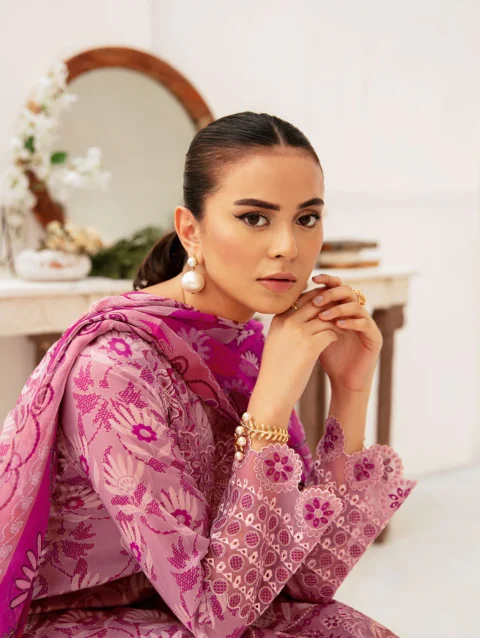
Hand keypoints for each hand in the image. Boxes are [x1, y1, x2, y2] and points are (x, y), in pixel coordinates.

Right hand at [249, 286, 340, 427]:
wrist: (272, 391)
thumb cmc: (276, 368)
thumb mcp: (277, 341)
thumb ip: (287, 325)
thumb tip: (302, 315)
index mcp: (279, 318)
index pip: (302, 298)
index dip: (318, 299)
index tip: (327, 305)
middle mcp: (288, 321)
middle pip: (316, 303)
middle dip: (330, 306)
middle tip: (340, 312)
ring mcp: (298, 332)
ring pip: (326, 317)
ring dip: (336, 321)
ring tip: (342, 326)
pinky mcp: (310, 346)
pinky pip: (331, 332)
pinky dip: (336, 335)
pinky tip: (337, 340)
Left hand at [310, 273, 382, 392]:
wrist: (343, 381)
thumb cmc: (327, 357)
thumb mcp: (315, 333)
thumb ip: (308, 317)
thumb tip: (288, 301)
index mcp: (343, 308)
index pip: (336, 287)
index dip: (326, 281)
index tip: (311, 280)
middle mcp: (357, 312)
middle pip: (348, 291)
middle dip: (331, 293)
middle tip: (316, 301)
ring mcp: (367, 323)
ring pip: (356, 305)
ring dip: (338, 308)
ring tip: (323, 316)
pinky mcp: (375, 336)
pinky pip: (366, 323)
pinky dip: (351, 322)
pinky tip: (338, 325)